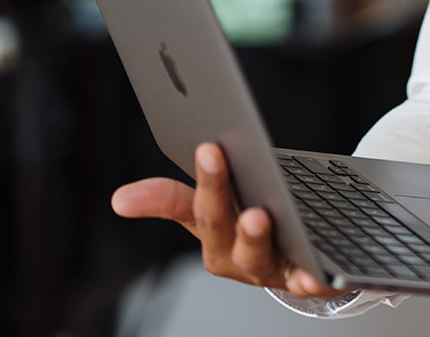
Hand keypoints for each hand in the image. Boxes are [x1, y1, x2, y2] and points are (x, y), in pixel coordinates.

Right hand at [112, 142, 337, 298]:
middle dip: (215, 194)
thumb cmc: (249, 229)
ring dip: (253, 237)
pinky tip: (309, 274)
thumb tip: (120, 199)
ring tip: (257, 215)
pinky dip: (307, 280)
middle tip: (214, 159)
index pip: (191, 206)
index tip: (203, 147)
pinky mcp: (304, 282)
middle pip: (220, 226)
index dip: (192, 181)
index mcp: (210, 235)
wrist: (298, 268)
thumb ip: (173, 199)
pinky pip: (305, 284)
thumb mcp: (213, 211)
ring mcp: (267, 270)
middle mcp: (233, 256)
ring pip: (256, 257)